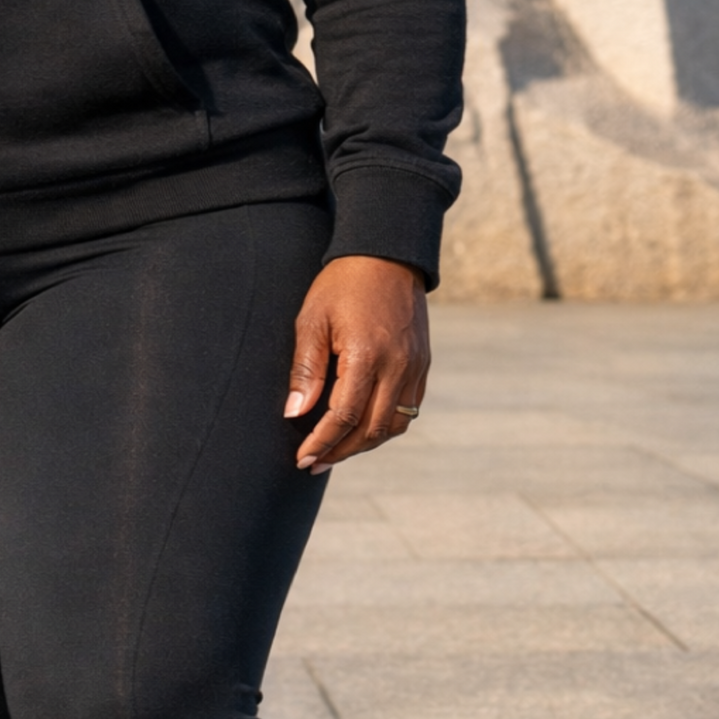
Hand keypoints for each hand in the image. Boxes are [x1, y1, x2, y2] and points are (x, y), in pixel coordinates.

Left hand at [285, 256, 429, 472]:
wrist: (387, 254)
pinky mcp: (423, 363)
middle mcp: (397, 365)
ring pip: (395, 425)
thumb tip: (295, 413)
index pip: (343, 416)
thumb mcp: (313, 319)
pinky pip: (409, 409)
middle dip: (341, 451)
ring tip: (337, 450)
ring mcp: (415, 366)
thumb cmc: (342, 284)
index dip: (322, 442)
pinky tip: (363, 427)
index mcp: (366, 354)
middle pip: (371, 429)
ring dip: (365, 444)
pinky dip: (386, 426)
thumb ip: (305, 369)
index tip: (302, 459)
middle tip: (315, 463)